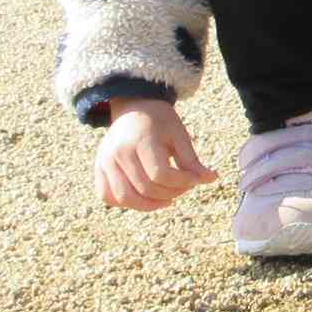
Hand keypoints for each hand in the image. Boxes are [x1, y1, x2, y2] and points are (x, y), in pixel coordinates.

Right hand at [98, 99, 216, 210]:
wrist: (134, 106)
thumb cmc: (160, 121)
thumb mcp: (180, 135)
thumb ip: (192, 160)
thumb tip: (212, 179)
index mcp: (140, 140)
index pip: (160, 174)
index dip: (182, 183)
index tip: (195, 180)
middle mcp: (118, 152)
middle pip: (145, 188)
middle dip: (170, 193)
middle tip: (184, 187)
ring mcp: (105, 161)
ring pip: (125, 197)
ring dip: (149, 205)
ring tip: (167, 199)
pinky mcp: (99, 168)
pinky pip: (108, 195)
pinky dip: (126, 203)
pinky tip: (144, 198)